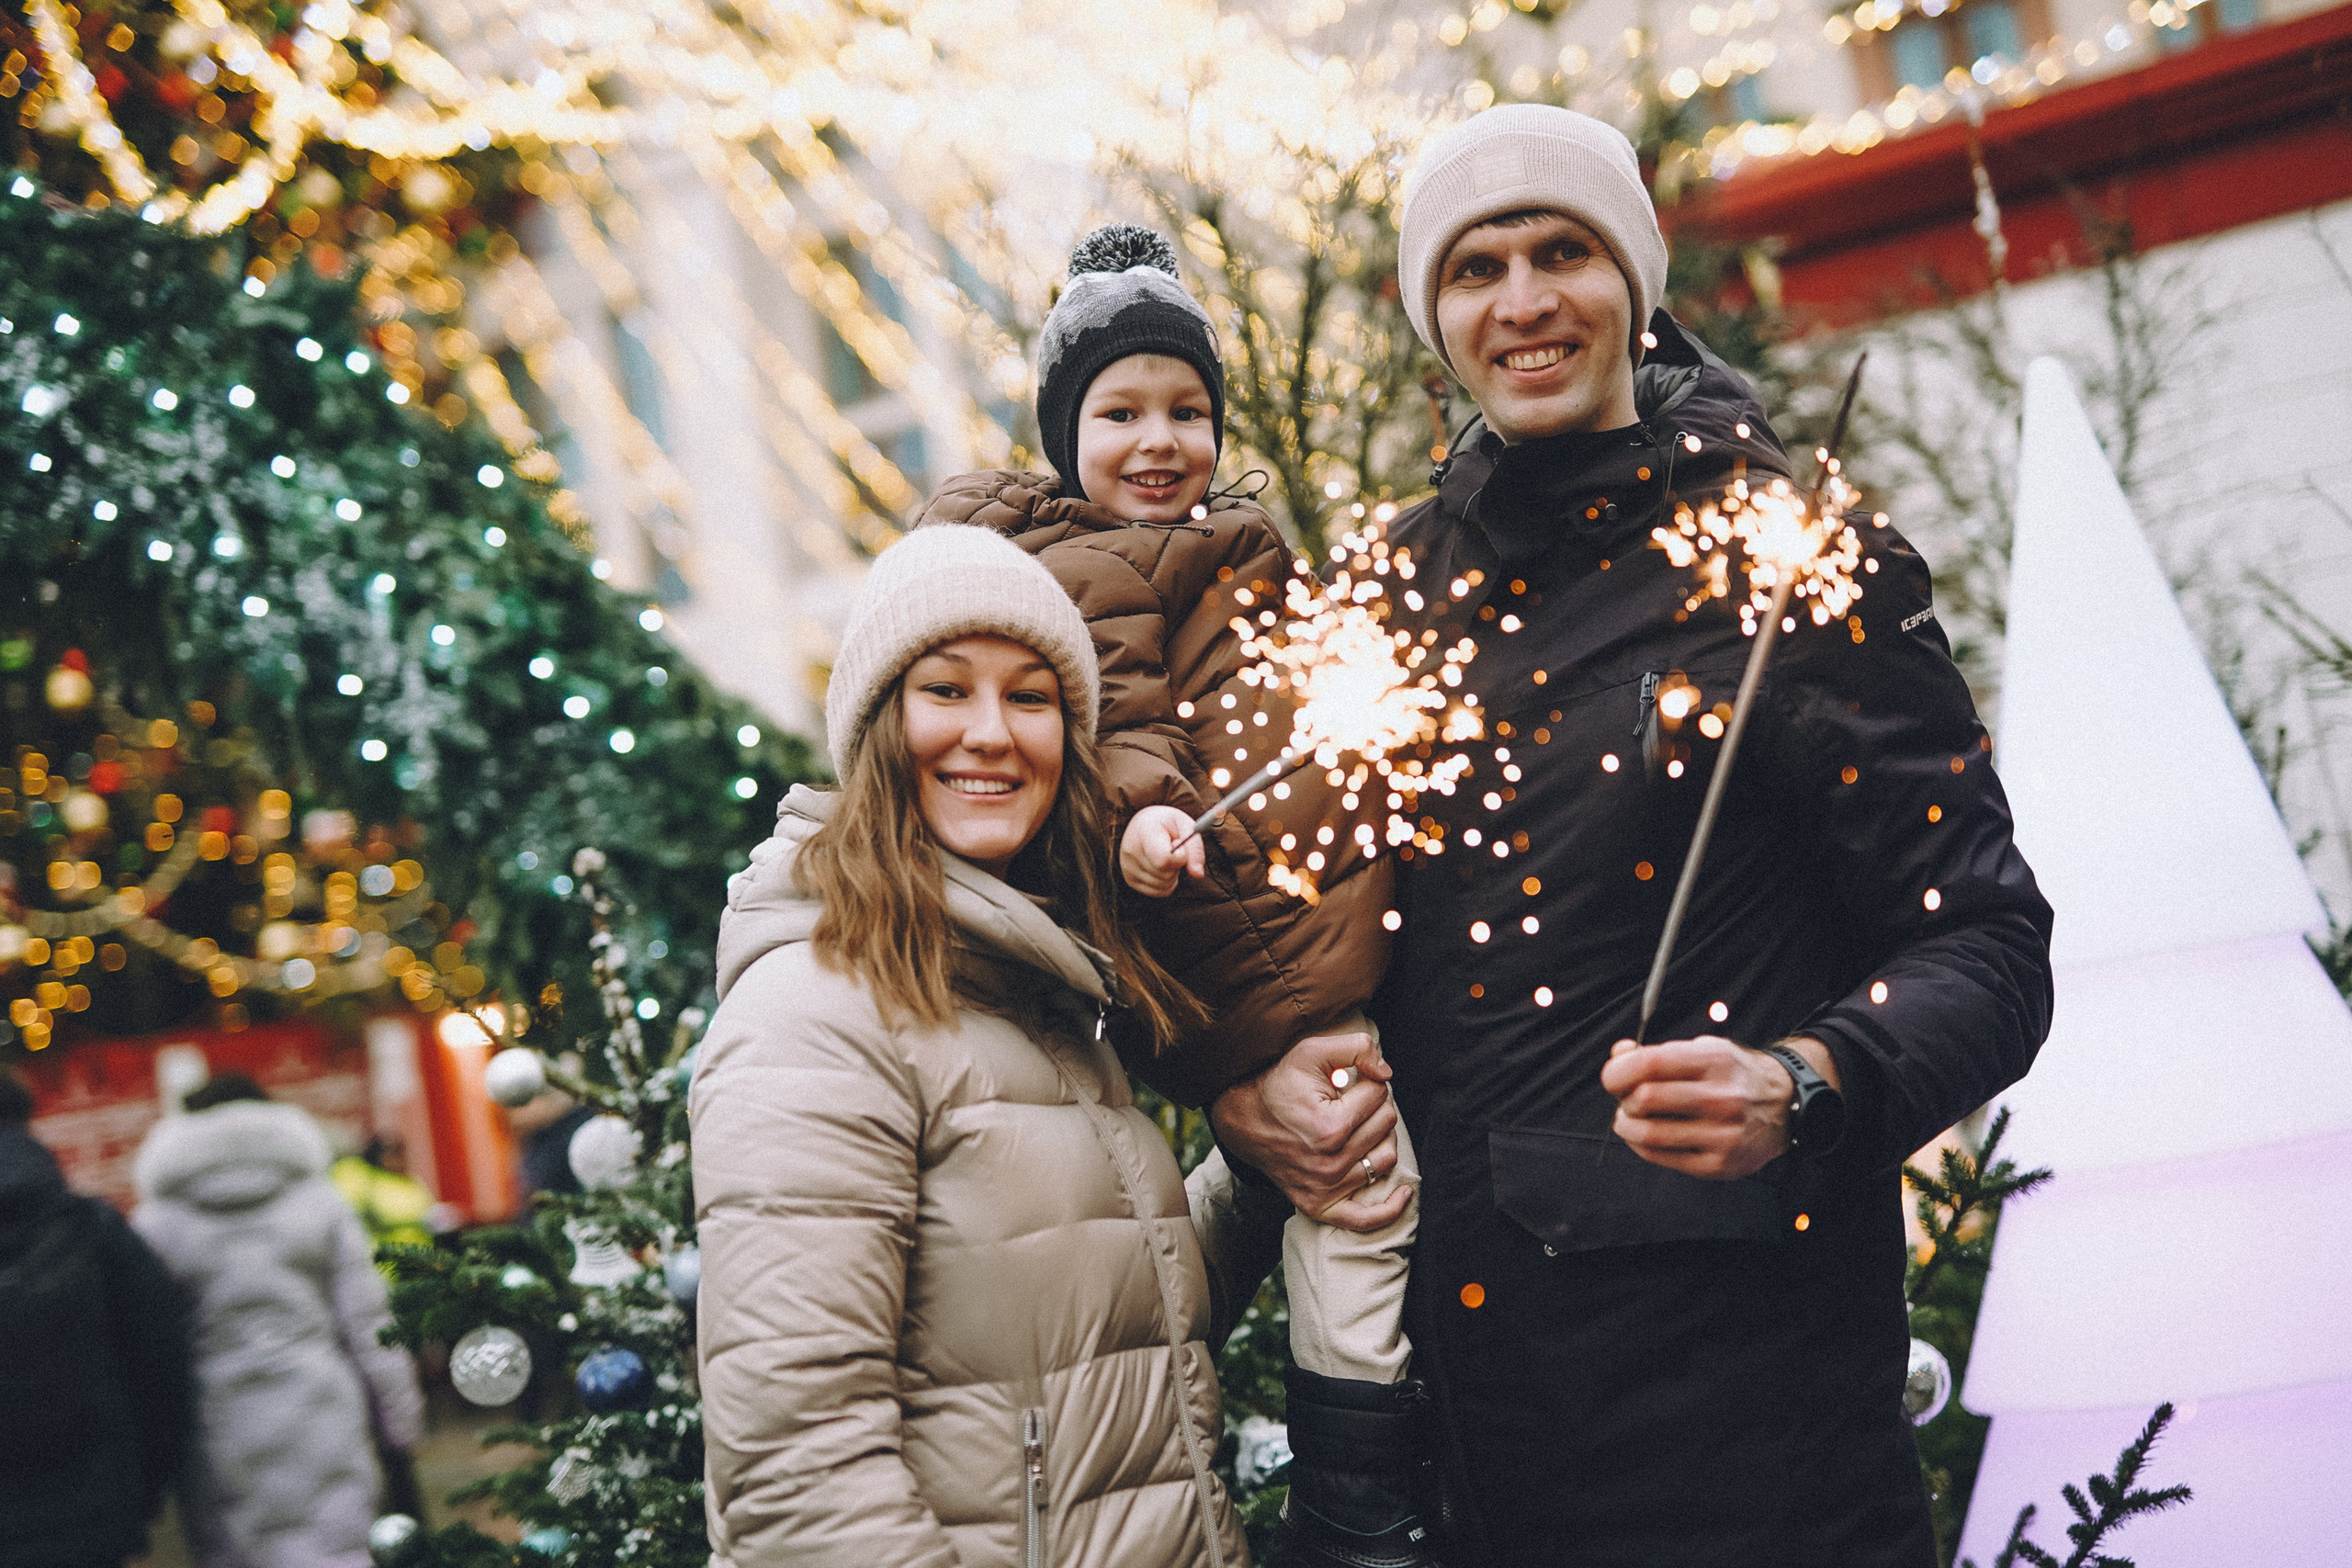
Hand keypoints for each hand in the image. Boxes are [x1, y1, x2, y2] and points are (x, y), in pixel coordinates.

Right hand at [1120, 805, 1206, 896]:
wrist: (1144, 823)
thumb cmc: (1168, 823)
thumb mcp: (1186, 825)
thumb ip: (1195, 848)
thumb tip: (1198, 874)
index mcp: (1144, 830)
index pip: (1163, 859)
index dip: (1180, 857)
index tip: (1178, 843)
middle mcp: (1131, 850)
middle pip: (1166, 874)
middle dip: (1177, 865)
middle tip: (1171, 847)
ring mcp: (1127, 867)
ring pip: (1164, 885)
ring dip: (1172, 874)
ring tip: (1165, 856)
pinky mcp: (1130, 880)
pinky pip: (1159, 891)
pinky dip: (1166, 883)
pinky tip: (1161, 867)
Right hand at [1209, 1030, 1408, 1231]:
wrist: (1244, 1119)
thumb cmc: (1279, 1084)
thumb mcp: (1312, 1051)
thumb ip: (1356, 1048)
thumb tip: (1386, 1073)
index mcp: (1330, 1127)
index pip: (1379, 1095)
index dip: (1367, 1081)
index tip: (1346, 1082)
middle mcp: (1329, 1163)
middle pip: (1386, 1125)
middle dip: (1373, 1105)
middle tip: (1350, 1101)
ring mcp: (1325, 1188)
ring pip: (1386, 1158)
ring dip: (1379, 1138)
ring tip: (1359, 1126)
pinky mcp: (1319, 1206)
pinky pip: (1365, 1219)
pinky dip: (1390, 1209)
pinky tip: (1405, 1192)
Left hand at [1599, 1034, 1838, 1180]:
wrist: (1785, 1107)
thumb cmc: (1732, 1076)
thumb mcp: (1703, 1050)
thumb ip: (1658, 1052)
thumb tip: (1619, 1055)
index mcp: (1714, 1060)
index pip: (1650, 1063)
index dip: (1618, 1071)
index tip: (1613, 1077)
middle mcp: (1722, 1097)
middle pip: (1645, 1099)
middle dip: (1623, 1099)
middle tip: (1626, 1099)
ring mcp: (1723, 1135)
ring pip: (1648, 1133)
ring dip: (1626, 1125)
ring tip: (1630, 1119)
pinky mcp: (1719, 1165)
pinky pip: (1660, 1157)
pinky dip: (1641, 1145)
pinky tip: (1646, 1135)